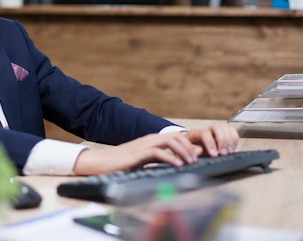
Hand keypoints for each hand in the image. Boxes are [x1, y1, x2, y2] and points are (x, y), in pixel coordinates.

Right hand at [72, 123, 238, 175]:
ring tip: (191, 162)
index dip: (190, 144)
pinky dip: (170, 158)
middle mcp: (150, 139)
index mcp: (153, 140)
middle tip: (198, 159)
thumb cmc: (123, 163)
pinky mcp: (139, 154)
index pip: (177, 137)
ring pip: (170, 141)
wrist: (102, 162)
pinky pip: (158, 153)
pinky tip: (177, 165)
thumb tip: (181, 160)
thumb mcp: (145, 160)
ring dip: (183, 152)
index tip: (200, 155)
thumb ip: (162, 158)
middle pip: (176, 137)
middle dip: (190, 147)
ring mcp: (144, 145)